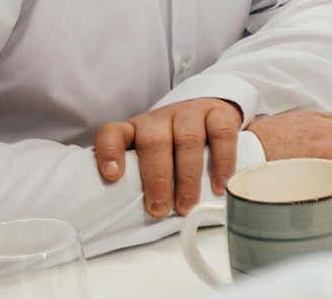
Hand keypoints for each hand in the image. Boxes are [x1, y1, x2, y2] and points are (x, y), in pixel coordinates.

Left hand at [94, 97, 243, 216]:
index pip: (112, 133)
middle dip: (157, 179)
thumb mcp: (150, 157)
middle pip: (154, 142)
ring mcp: (190, 112)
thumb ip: (141, 178)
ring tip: (187, 204)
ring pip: (187, 139)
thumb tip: (133, 219)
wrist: (209, 115)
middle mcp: (160, 118)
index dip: (110, 152)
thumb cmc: (174, 147)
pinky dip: (222, 161)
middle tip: (159, 209)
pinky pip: (222, 133)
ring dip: (187, 176)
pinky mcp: (219, 112)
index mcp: (135, 129)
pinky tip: (219, 183)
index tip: (113, 176)